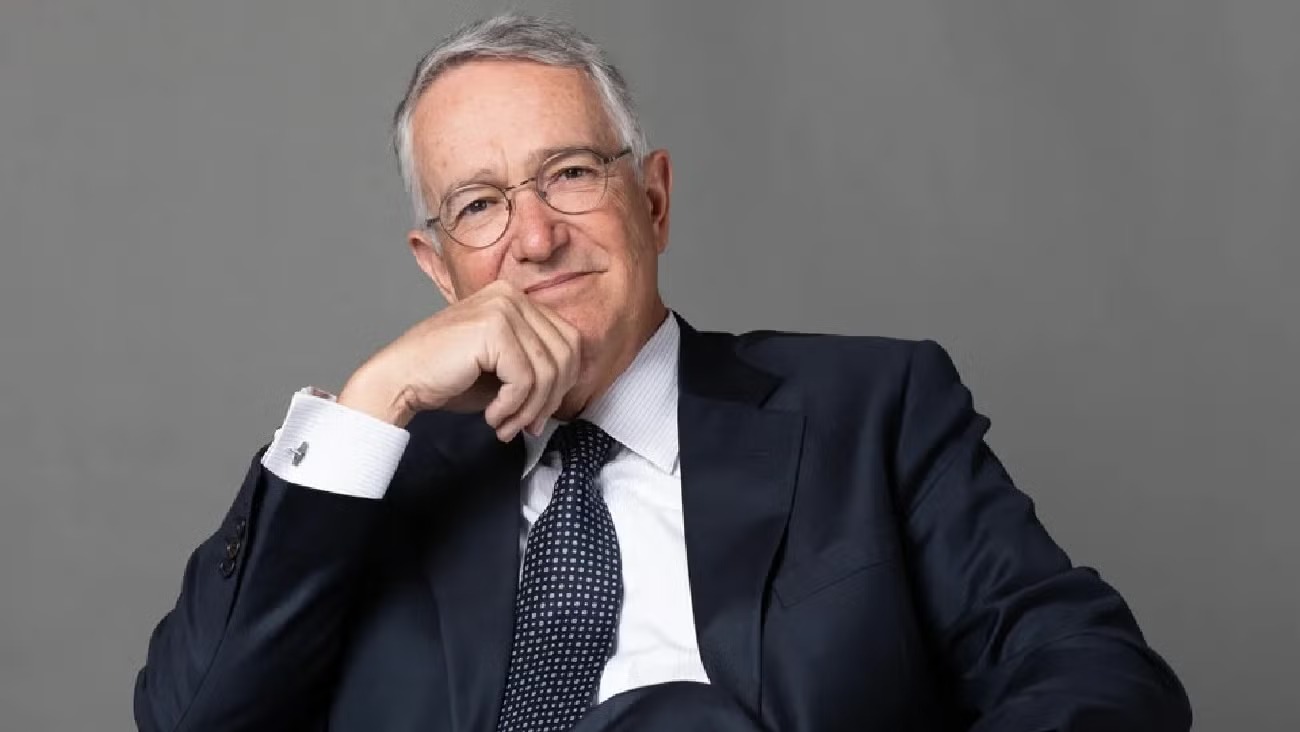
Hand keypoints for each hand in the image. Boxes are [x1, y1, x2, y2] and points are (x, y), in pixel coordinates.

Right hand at [337, 280, 581, 440]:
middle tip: (526, 425)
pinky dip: (513, 407)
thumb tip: (572, 387)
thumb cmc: (447, 377)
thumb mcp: (503, 367)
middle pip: (565, 354)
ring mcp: (502, 308)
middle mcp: (511, 296)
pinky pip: (525, 379)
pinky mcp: (492, 329)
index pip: (569, 341)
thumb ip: (537, 366)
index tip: (538, 413)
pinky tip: (493, 417)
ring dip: (530, 409)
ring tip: (507, 425)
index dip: (562, 384)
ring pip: (548, 370)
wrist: (400, 379)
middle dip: (550, 399)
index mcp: (516, 298)